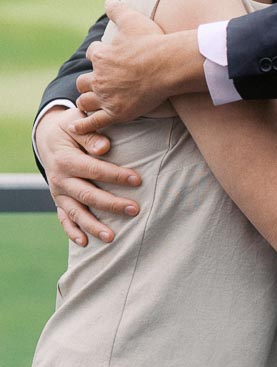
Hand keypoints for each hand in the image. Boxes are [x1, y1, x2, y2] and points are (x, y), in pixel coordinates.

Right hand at [35, 107, 140, 246]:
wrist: (48, 138)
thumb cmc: (71, 128)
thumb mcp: (77, 123)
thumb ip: (90, 135)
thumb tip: (104, 148)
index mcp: (66, 159)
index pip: (94, 170)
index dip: (115, 176)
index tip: (138, 180)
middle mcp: (60, 179)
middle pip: (88, 195)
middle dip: (111, 204)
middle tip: (135, 210)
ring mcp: (58, 193)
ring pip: (76, 212)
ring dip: (93, 226)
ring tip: (112, 238)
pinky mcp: (58, 201)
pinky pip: (64, 219)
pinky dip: (72, 231)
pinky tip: (85, 243)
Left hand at [72, 0, 165, 132]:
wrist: (168, 65)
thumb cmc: (153, 42)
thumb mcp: (133, 20)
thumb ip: (118, 10)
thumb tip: (108, 0)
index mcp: (102, 55)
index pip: (93, 55)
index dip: (100, 56)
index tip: (109, 58)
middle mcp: (100, 76)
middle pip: (83, 80)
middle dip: (89, 81)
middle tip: (99, 83)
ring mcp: (107, 96)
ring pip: (85, 100)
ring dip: (87, 100)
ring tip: (91, 102)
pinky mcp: (116, 113)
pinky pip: (94, 122)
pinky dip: (83, 125)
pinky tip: (77, 128)